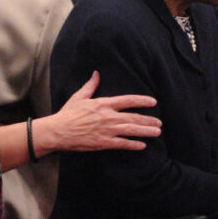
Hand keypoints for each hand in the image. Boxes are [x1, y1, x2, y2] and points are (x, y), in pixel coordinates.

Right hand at [37, 72, 161, 153]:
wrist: (58, 131)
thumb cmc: (68, 114)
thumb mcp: (79, 96)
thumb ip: (90, 85)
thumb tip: (96, 73)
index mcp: (103, 103)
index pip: (128, 100)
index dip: (142, 101)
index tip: (153, 102)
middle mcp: (108, 116)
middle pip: (133, 117)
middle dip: (148, 120)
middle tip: (159, 122)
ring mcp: (106, 130)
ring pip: (131, 130)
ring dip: (145, 131)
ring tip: (157, 132)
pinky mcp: (103, 142)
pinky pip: (122, 144)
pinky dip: (133, 144)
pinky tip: (142, 145)